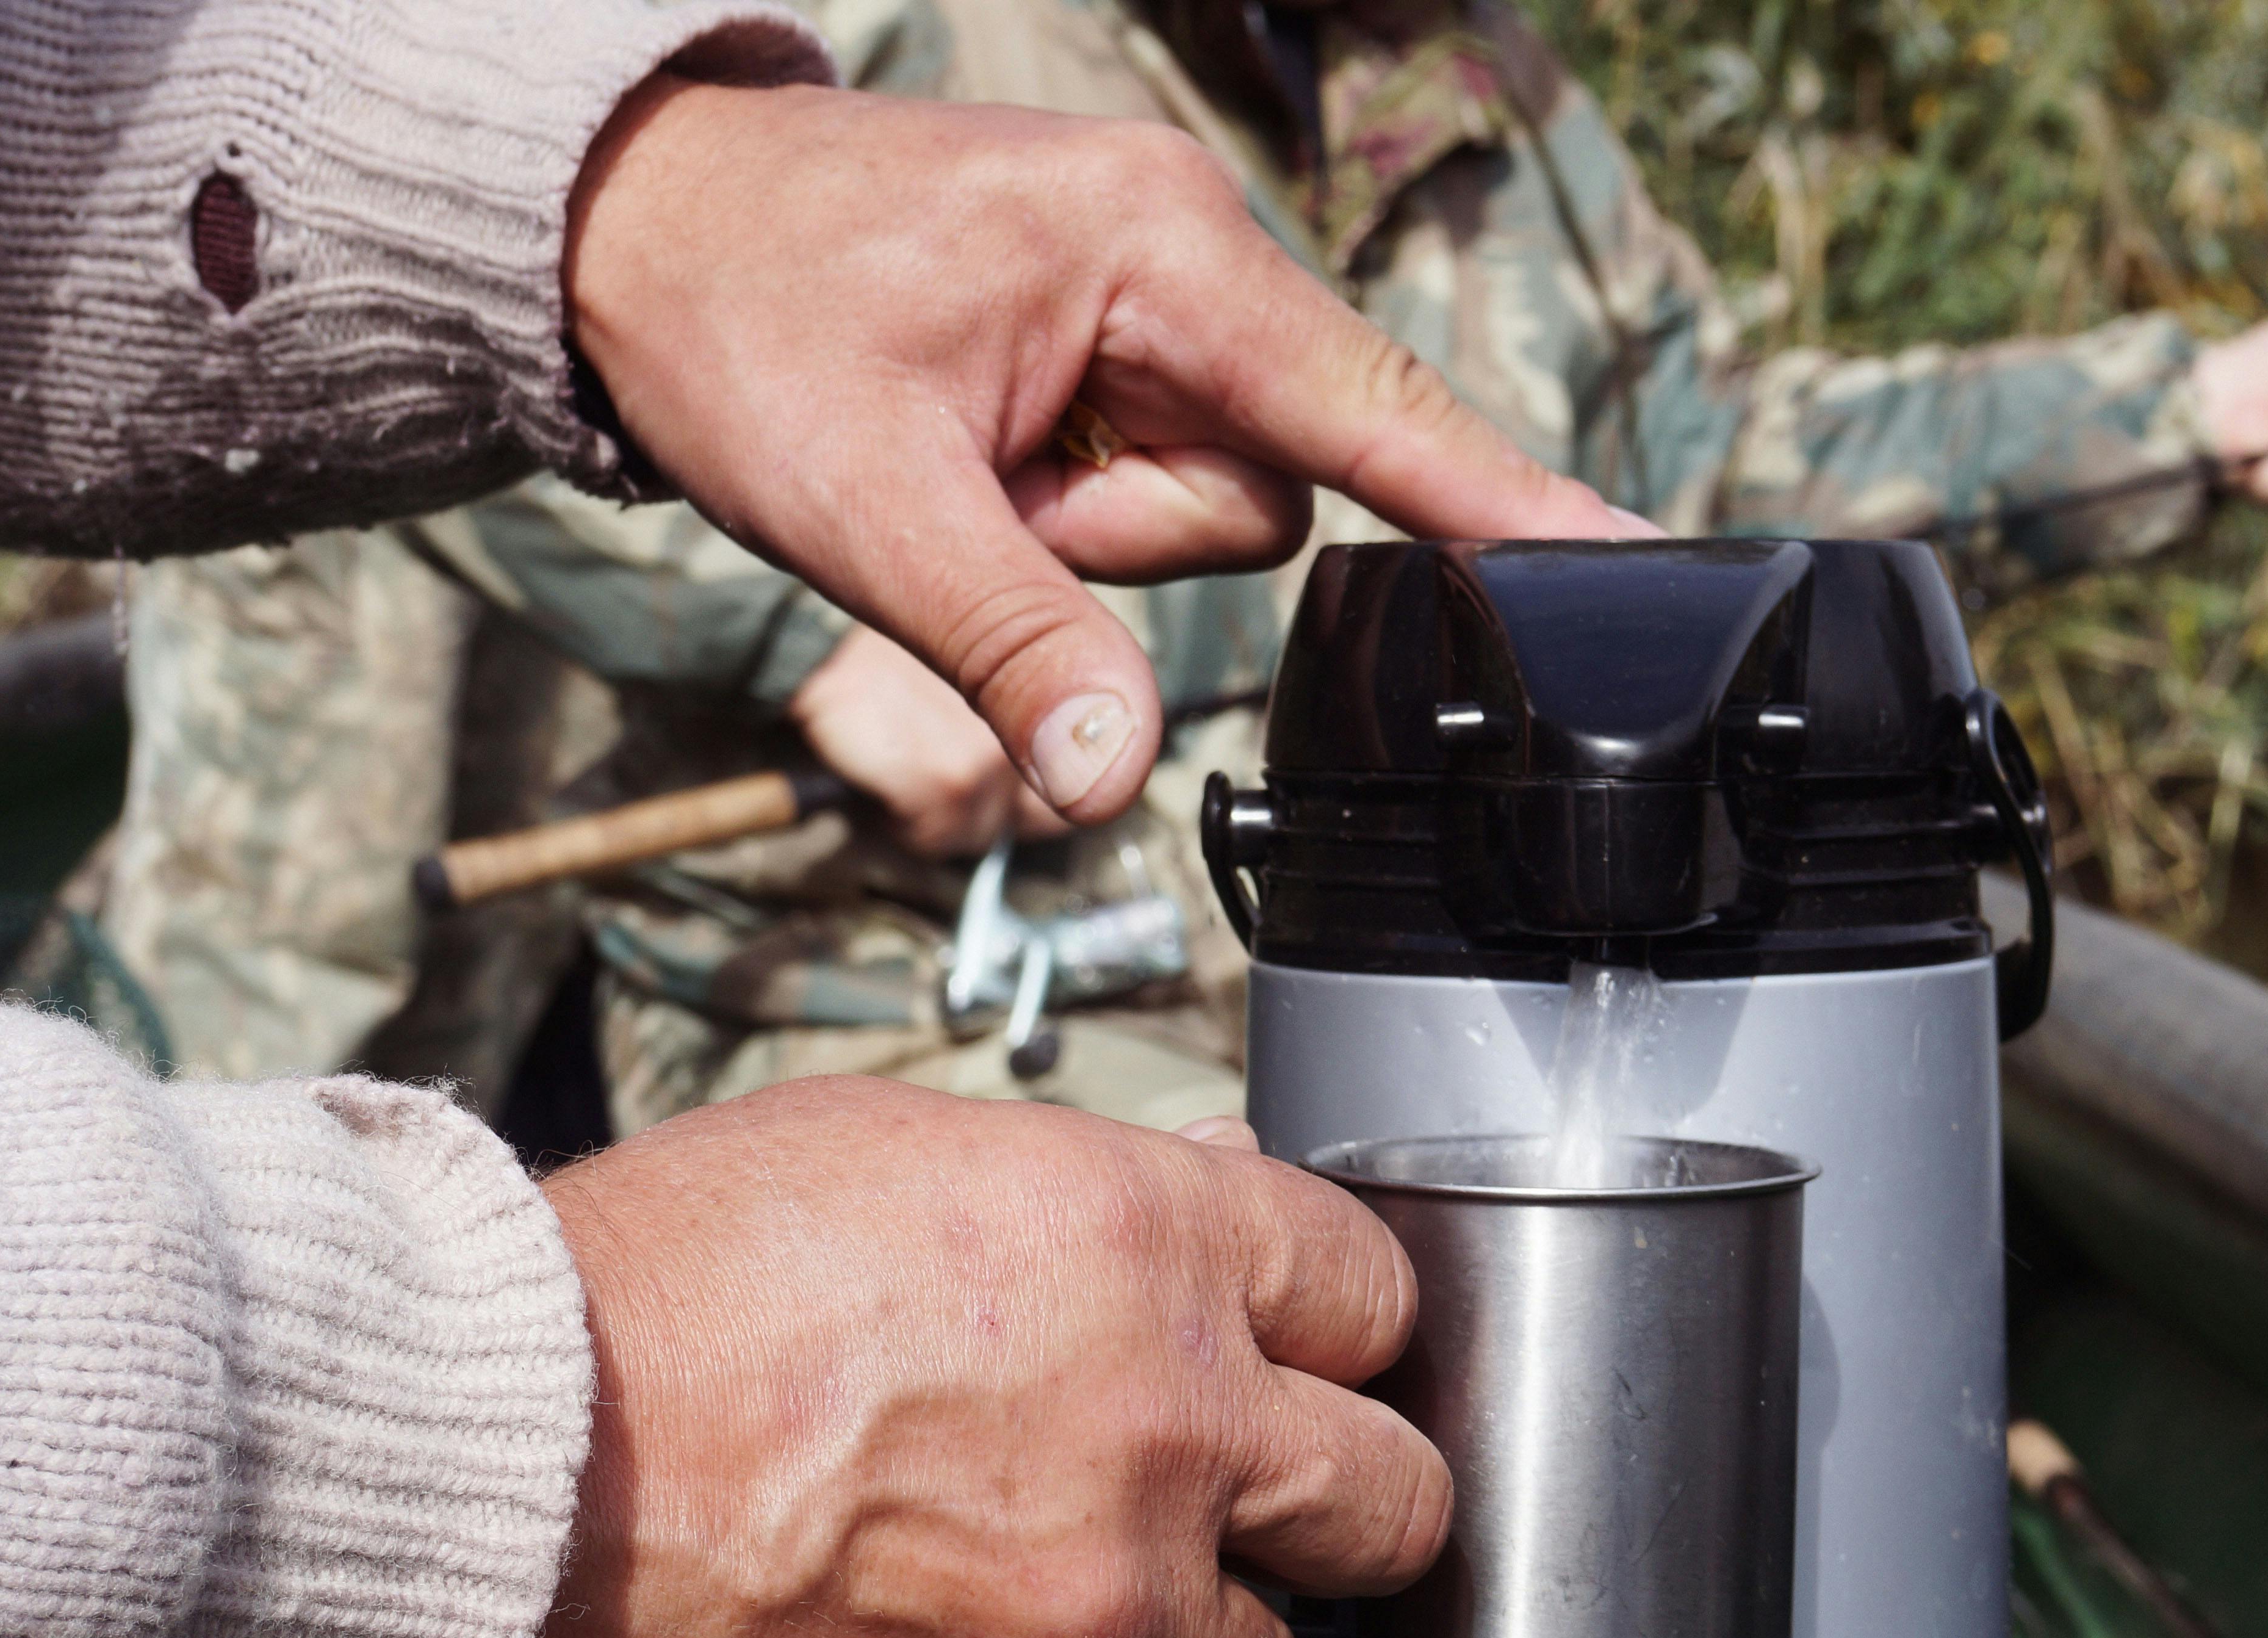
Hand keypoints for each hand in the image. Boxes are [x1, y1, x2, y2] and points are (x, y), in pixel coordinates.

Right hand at [477, 1082, 1448, 1637]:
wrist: (510, 1458)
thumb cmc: (669, 1281)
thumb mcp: (897, 1148)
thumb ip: (1094, 1186)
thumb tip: (1213, 1185)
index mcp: (1152, 1246)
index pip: (1381, 1296)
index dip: (1345, 1334)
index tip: (1309, 1364)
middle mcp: (1170, 1429)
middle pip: (1397, 1504)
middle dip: (1340, 1504)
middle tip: (1258, 1506)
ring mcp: (1105, 1610)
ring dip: (1190, 1634)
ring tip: (1053, 1588)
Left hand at [566, 81, 1645, 826]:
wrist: (630, 226)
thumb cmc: (737, 322)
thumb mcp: (864, 507)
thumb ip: (1011, 647)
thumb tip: (1110, 781)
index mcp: (1160, 252)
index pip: (1378, 407)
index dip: (1502, 501)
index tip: (1638, 564)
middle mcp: (1188, 258)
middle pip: (1266, 490)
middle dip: (1121, 538)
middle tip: (973, 491)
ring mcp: (1159, 301)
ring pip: (1209, 502)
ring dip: (1082, 530)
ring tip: (956, 459)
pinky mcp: (1124, 344)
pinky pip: (1154, 475)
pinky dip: (1067, 504)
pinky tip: (974, 449)